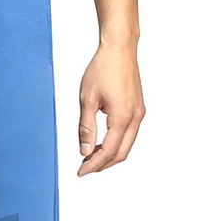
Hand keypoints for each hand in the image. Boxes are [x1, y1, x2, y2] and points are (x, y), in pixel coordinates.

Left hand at [77, 42, 145, 175]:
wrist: (119, 49)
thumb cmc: (103, 68)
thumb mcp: (87, 99)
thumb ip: (86, 128)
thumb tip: (85, 151)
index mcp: (122, 116)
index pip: (108, 151)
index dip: (94, 165)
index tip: (81, 172)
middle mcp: (135, 117)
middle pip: (121, 153)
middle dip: (103, 165)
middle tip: (85, 168)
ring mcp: (139, 113)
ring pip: (126, 146)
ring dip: (110, 156)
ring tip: (91, 158)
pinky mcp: (138, 109)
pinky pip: (129, 135)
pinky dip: (116, 145)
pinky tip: (102, 144)